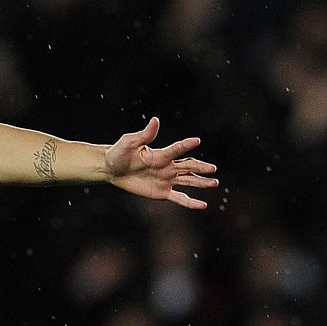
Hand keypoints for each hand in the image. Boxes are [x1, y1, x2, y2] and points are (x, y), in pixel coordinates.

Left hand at [104, 117, 218, 209]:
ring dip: (201, 182)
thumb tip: (155, 120)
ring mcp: (166, 180)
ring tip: (215, 183)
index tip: (196, 141)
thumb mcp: (130, 142)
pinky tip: (203, 205)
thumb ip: (144, 134)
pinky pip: (179, 198)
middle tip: (213, 169)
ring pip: (188, 181)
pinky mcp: (162, 192)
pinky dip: (190, 202)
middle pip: (188, 167)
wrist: (111, 169)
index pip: (176, 149)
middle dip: (201, 168)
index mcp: (161, 155)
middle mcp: (168, 167)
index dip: (185, 145)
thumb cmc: (119, 153)